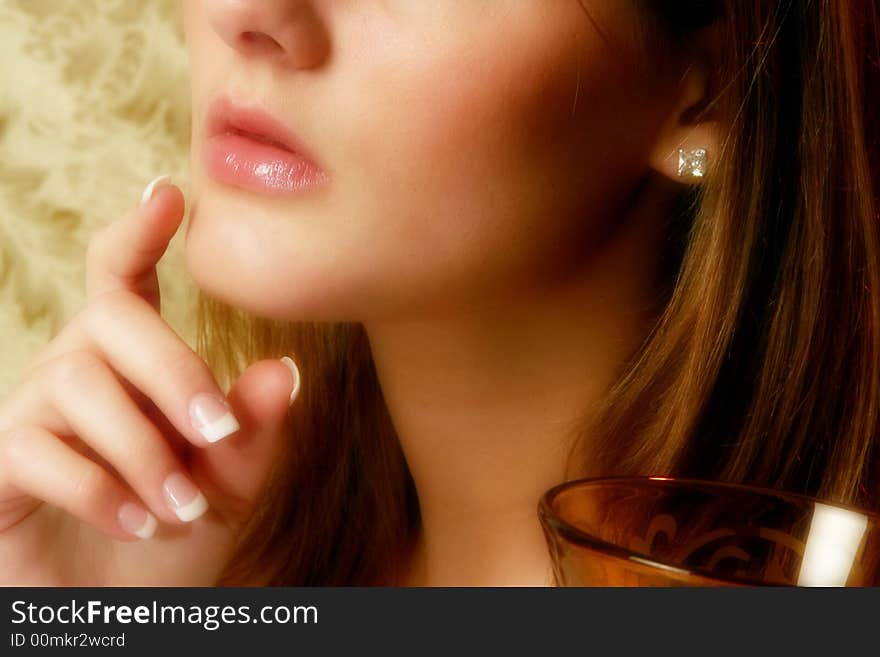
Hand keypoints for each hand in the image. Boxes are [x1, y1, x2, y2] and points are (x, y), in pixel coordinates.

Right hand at [0, 175, 300, 584]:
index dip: (139, 232)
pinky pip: (36, 447)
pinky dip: (98, 487)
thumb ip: (253, 429)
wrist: (120, 603)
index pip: (123, 277)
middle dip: (172, 370)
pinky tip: (138, 522)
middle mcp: (78, 368)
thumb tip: (288, 371)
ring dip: (142, 447)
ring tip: (184, 505)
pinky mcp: (1, 462)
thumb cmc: (177, 527)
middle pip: (111, 322)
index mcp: (133, 358)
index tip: (170, 194)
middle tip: (217, 433)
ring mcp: (33, 411)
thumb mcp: (229, 479)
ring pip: (78, 383)